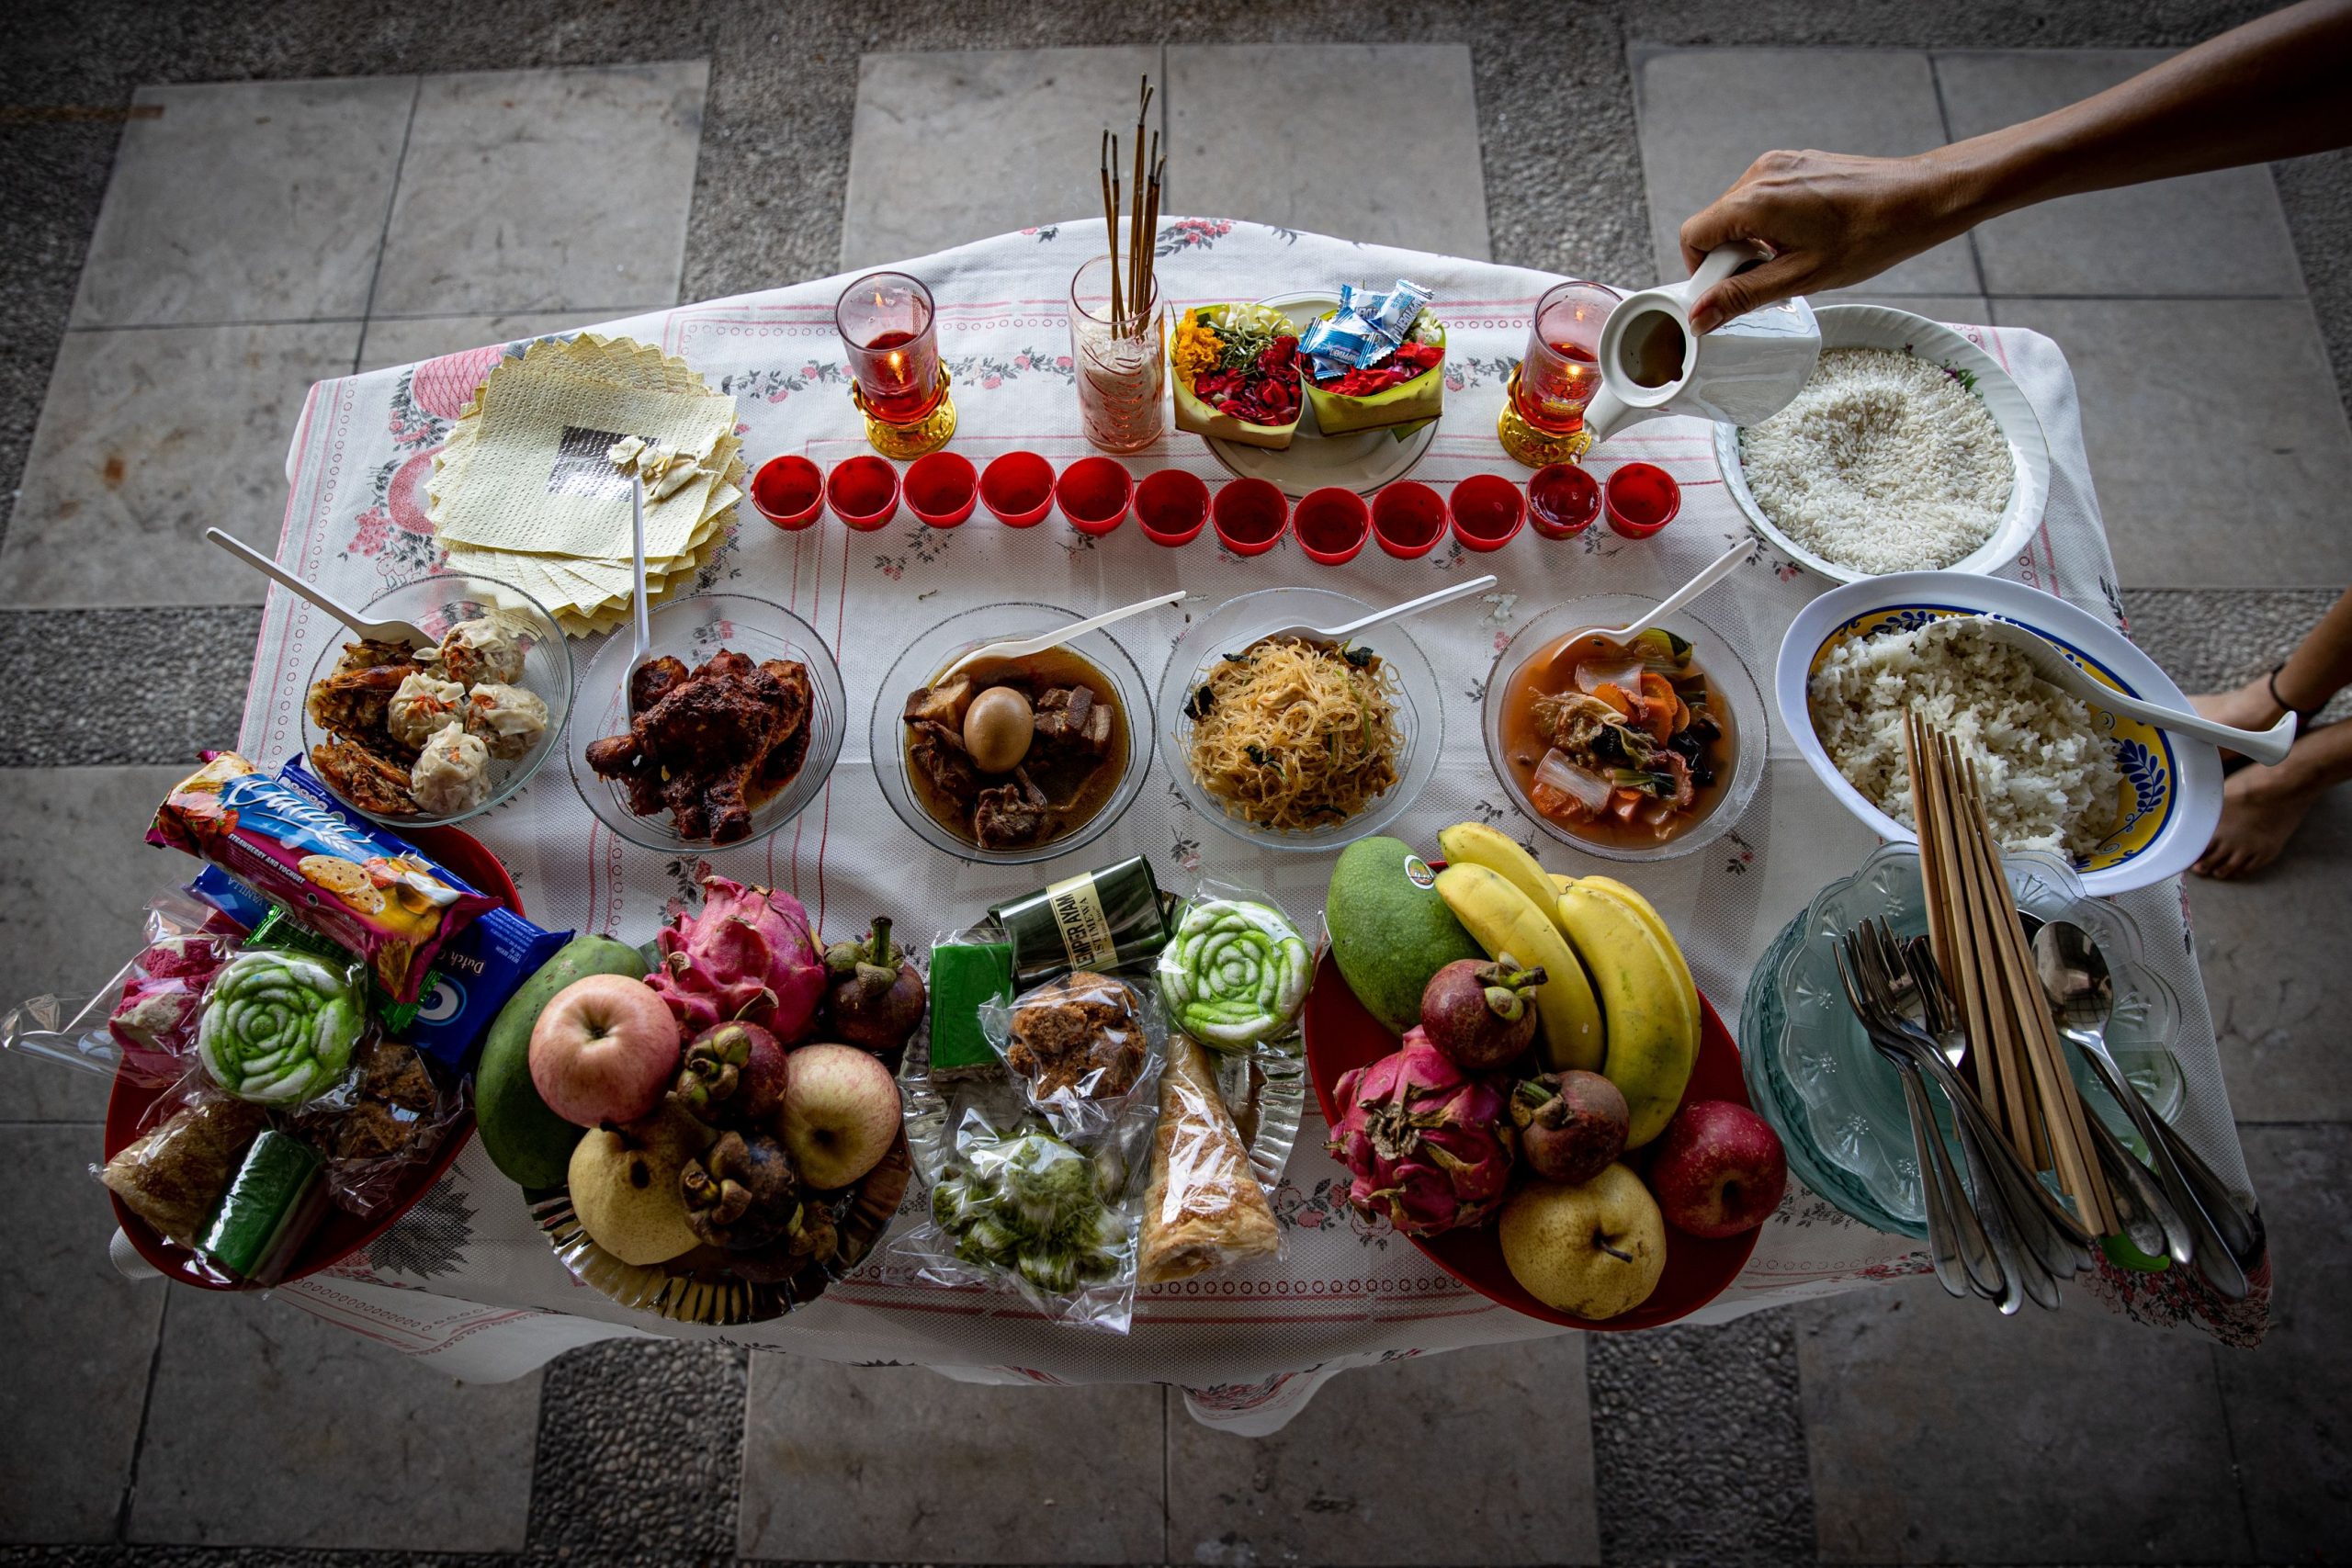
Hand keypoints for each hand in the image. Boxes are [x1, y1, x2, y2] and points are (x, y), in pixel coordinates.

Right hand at [1678, 149, 1967, 331]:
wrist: (1919, 199)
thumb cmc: (1870, 236)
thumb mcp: (1800, 278)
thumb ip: (1742, 296)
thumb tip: (1700, 316)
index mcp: (1754, 201)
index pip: (1693, 235)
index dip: (1701, 270)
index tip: (1728, 290)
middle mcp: (1760, 174)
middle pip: (1715, 224)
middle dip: (1731, 257)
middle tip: (1770, 278)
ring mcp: (1779, 164)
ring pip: (1738, 213)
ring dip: (1752, 242)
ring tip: (1793, 257)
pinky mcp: (1795, 164)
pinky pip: (1762, 199)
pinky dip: (1769, 224)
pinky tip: (1804, 238)